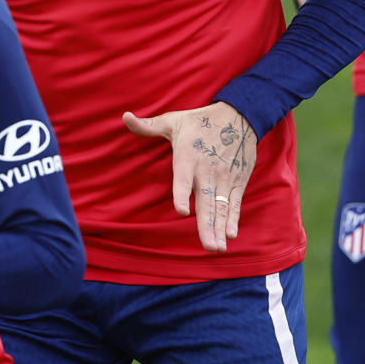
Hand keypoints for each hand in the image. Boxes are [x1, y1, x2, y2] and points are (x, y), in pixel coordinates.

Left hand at [121, 102, 256, 253]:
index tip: (182, 211)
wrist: (239, 115)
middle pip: (206, 202)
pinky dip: (233, 218)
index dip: (182, 195)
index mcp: (188, 158)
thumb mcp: (173, 121)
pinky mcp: (238, 181)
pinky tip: (231, 235)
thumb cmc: (200, 121)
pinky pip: (235, 203)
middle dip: (207, 226)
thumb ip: (148, 126)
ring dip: (220, 228)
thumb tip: (125, 117)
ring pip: (221, 207)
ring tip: (217, 248)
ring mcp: (225, 178)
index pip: (184, 180)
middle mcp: (207, 171)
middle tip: (208, 247)